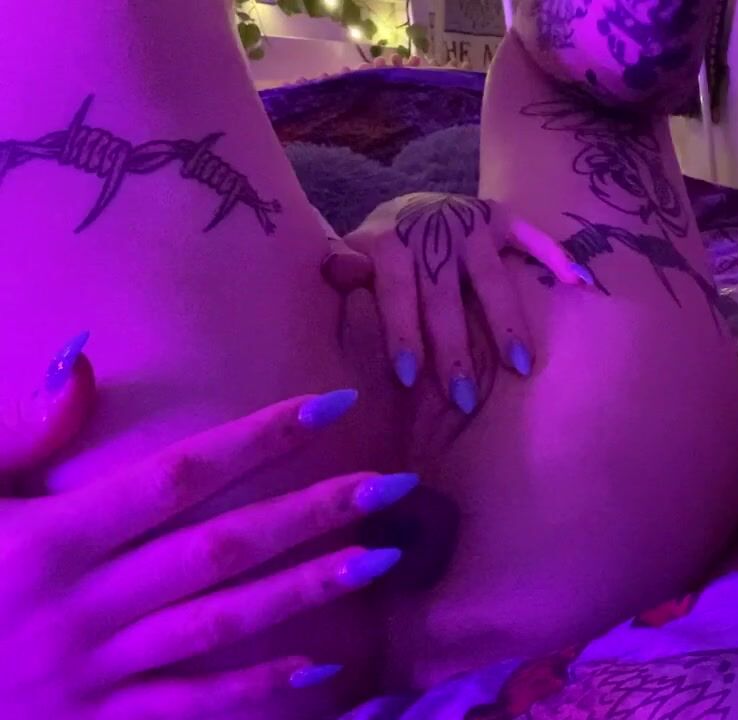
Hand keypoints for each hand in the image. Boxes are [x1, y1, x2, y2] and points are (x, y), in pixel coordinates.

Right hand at [0, 343, 418, 718]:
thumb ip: (21, 427)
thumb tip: (81, 353)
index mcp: (50, 536)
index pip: (177, 475)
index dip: (259, 439)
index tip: (331, 406)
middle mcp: (85, 603)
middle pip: (221, 548)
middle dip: (313, 513)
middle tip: (396, 485)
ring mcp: (94, 670)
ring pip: (221, 625)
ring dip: (307, 592)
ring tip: (383, 558)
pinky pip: (189, 709)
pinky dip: (257, 692)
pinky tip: (326, 670)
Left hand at [325, 193, 590, 414]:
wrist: (411, 205)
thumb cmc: (379, 250)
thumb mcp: (349, 253)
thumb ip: (340, 262)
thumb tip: (340, 271)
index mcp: (390, 242)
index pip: (397, 291)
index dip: (402, 333)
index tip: (410, 377)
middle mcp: (434, 231)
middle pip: (446, 297)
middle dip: (455, 349)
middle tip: (465, 398)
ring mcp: (471, 225)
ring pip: (492, 279)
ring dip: (506, 323)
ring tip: (520, 366)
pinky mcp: (502, 218)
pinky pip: (533, 238)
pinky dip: (556, 257)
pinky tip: (577, 283)